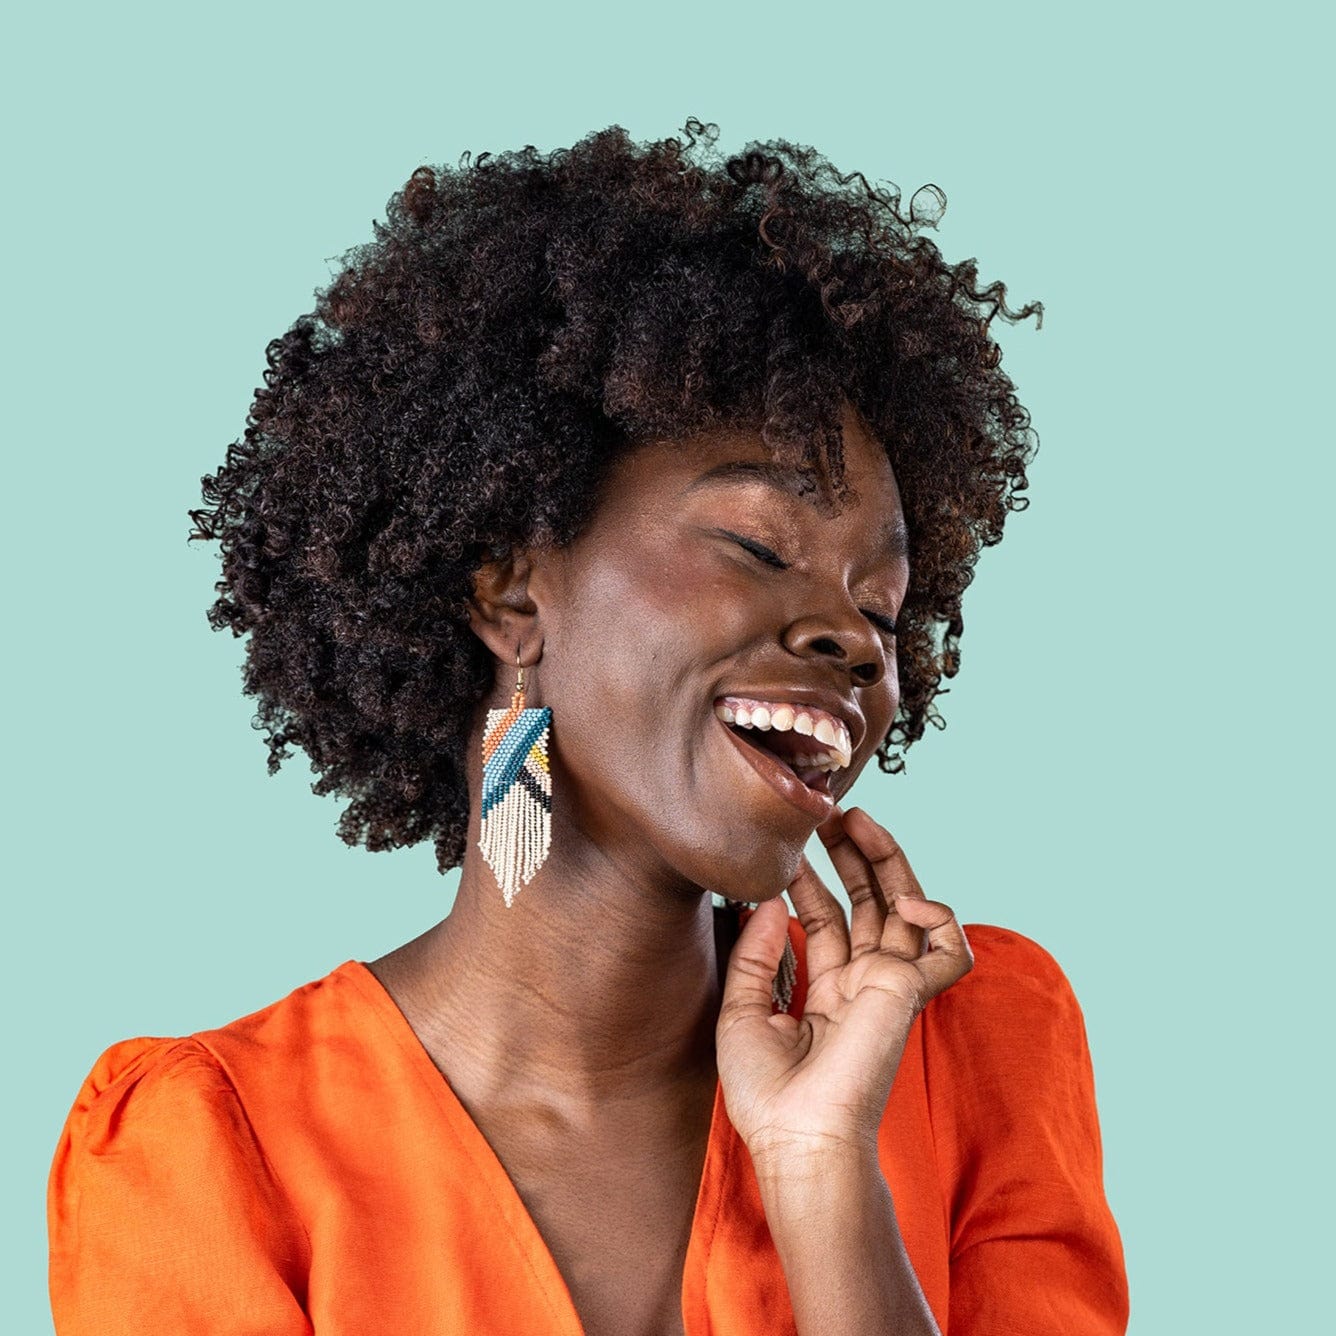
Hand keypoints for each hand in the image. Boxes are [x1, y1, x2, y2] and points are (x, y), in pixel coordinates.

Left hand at [715, 805, 972, 1167]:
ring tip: (859, 821)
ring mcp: (889, 988)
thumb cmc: (767, 1094)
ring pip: (907, 911)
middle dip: (855, 858)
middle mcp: (862, 985)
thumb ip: (754, 953)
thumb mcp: (740, 1011)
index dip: (810, 882)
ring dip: (888, 862)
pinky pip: (949, 952)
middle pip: (870, 905)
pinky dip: (940, 917)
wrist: (797, 1139)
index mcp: (827, 992)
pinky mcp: (910, 995)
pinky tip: (906, 900)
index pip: (827, 921)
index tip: (789, 852)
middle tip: (833, 815)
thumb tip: (768, 901)